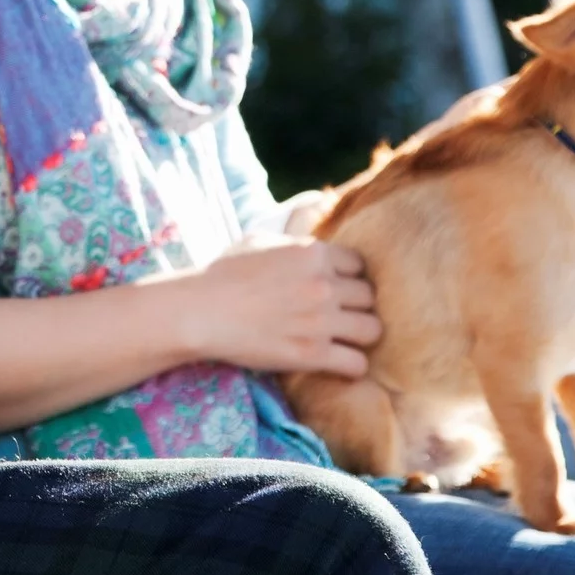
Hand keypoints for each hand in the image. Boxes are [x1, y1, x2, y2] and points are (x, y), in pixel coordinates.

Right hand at [175, 234, 380, 377]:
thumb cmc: (225, 273)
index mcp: (313, 253)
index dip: (350, 277)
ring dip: (360, 334)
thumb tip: (318, 209)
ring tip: (348, 339)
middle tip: (342, 314)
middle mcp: (324, 285)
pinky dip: (352, 365)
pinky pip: (356, 363)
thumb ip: (295, 229)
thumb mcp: (261, 238)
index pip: (360, 265)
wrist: (202, 311)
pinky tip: (340, 363)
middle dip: (357, 305)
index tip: (338, 288)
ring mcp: (321, 321)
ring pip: (372, 329)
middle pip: (369, 297)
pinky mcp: (313, 353)